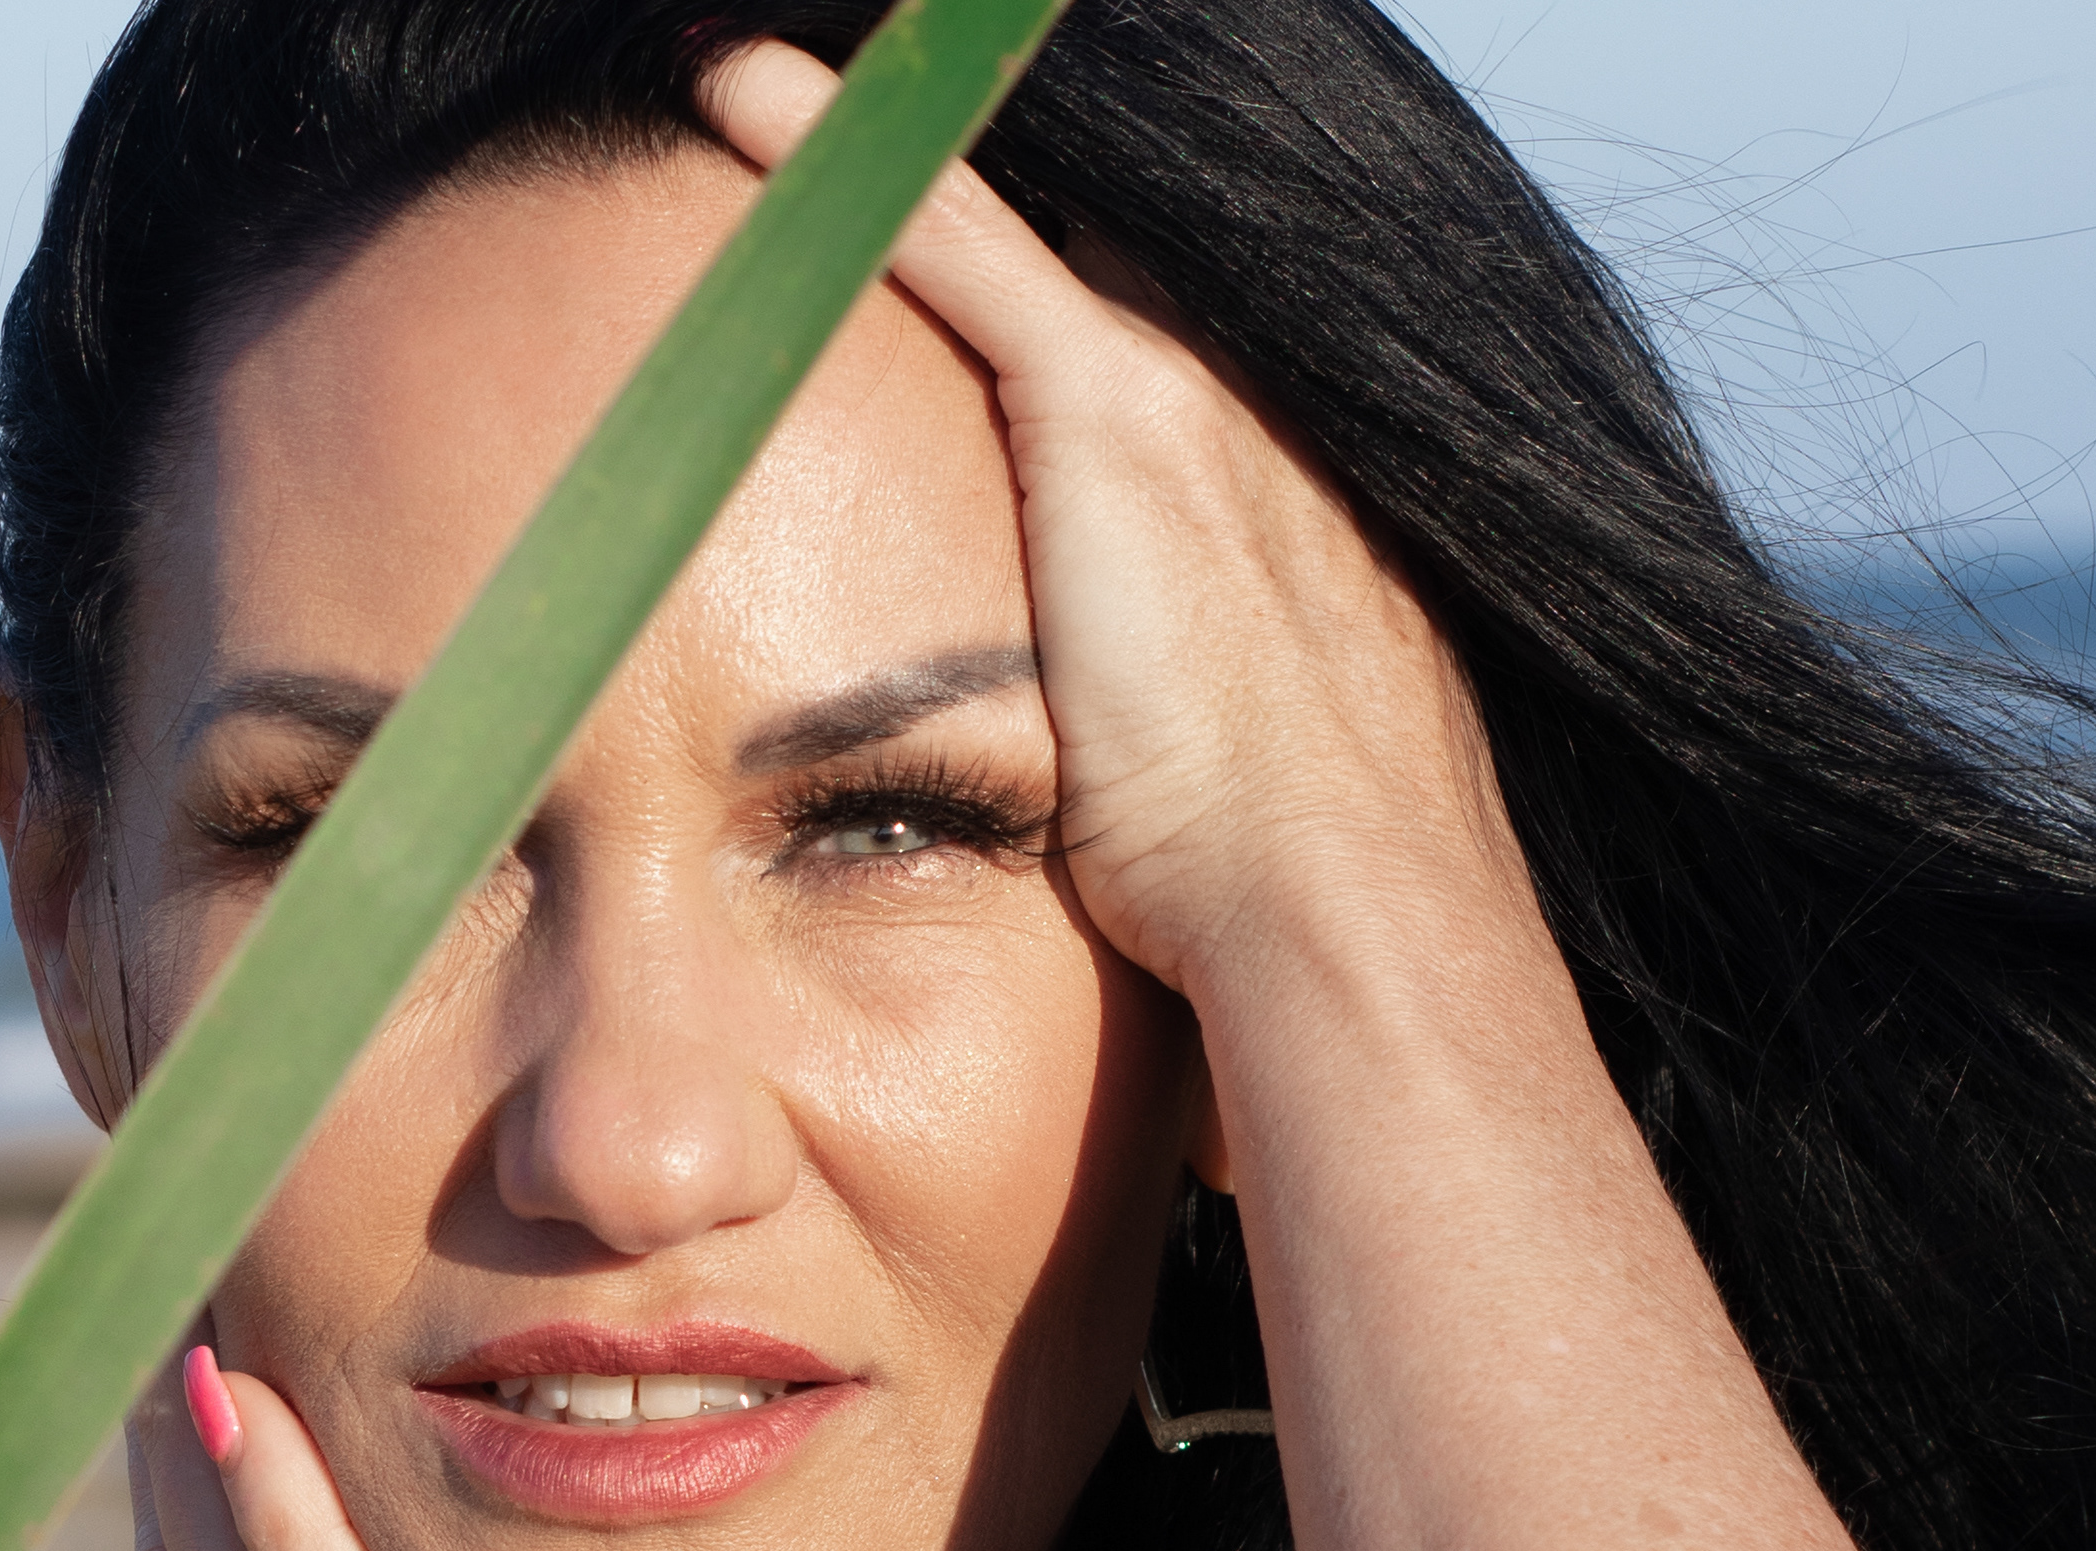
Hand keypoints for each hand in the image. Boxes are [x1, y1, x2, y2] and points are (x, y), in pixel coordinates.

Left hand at [701, 42, 1523, 1010]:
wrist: (1353, 921)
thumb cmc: (1294, 906)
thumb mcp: (1247, 804)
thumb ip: (1187, 774)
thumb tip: (1145, 888)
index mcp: (1293, 503)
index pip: (1145, 345)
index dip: (1055, 298)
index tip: (965, 271)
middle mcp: (1256, 417)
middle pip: (1091, 256)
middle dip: (979, 199)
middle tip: (860, 128)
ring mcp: (1191, 401)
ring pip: (1008, 224)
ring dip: (891, 149)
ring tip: (773, 82)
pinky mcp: (1116, 410)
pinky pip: (949, 239)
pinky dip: (845, 161)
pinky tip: (743, 89)